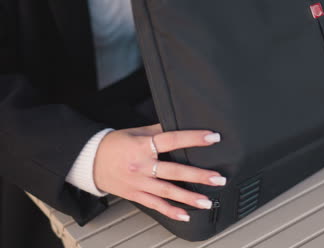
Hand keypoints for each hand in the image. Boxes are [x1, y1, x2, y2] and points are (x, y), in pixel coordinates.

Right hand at [93, 123, 224, 221]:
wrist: (89, 161)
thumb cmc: (113, 144)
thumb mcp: (136, 131)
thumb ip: (158, 130)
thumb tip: (179, 124)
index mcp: (142, 146)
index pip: (173, 140)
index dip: (194, 138)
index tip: (213, 138)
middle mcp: (142, 166)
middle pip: (174, 171)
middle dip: (198, 175)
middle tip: (218, 178)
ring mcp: (139, 183)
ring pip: (167, 192)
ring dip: (189, 197)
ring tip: (207, 201)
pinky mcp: (135, 195)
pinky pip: (155, 205)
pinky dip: (171, 211)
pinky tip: (186, 215)